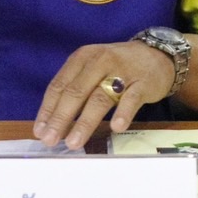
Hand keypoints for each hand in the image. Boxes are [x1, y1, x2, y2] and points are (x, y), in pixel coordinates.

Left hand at [33, 40, 177, 149]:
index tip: (40, 132)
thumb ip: (74, 90)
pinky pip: (131, 99)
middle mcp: (100, 61)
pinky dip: (123, 113)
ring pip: (100, 98)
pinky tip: (116, 127)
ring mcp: (123, 71)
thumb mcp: (92, 69)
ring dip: (85, 122)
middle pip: (76, 92)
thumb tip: (52, 124)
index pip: (60, 85)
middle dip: (61, 118)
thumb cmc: (118, 67)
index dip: (48, 109)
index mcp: (83, 58)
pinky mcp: (143, 82)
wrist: (157, 55)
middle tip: (50, 140)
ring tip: (74, 142)